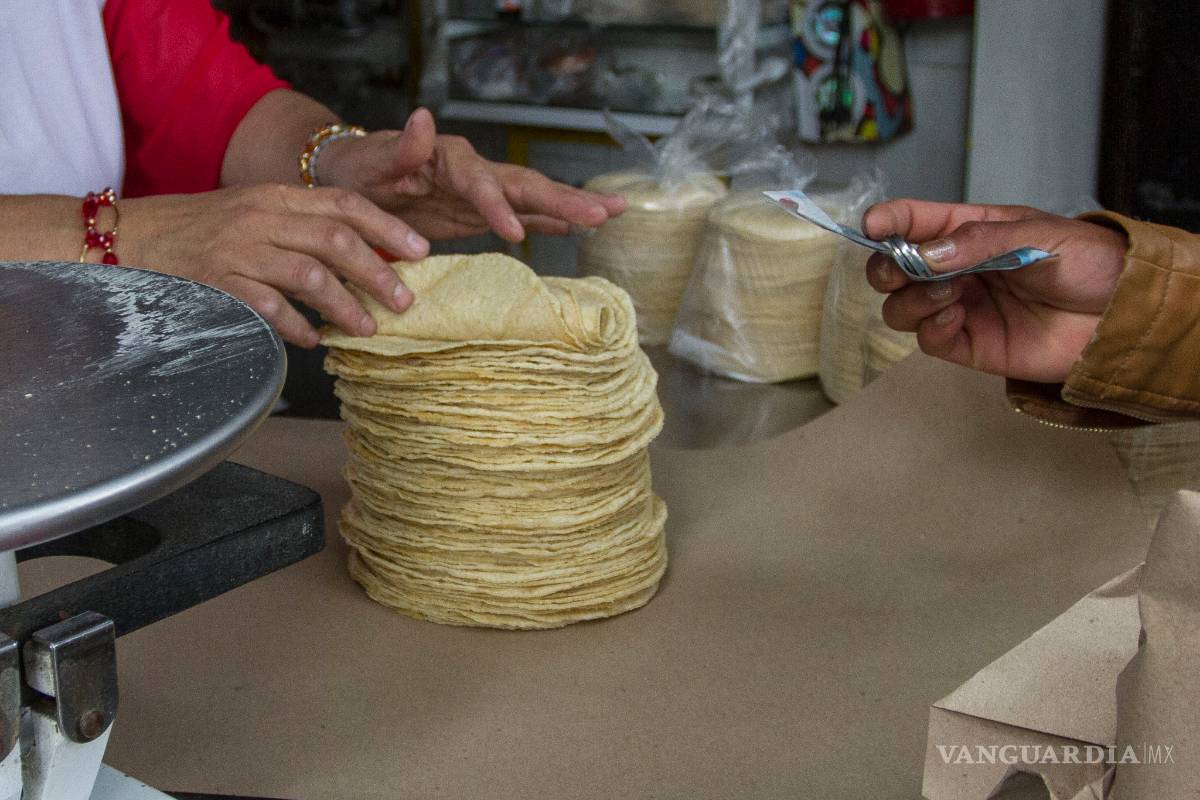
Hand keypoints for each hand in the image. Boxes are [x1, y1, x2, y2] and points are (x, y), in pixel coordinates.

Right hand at [121, 184, 429, 347]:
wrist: (130, 238)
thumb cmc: (199, 230)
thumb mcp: (253, 212)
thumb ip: (301, 226)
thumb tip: (362, 257)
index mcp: (275, 196)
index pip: (343, 203)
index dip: (387, 227)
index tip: (420, 251)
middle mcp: (261, 217)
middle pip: (335, 240)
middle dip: (377, 272)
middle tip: (404, 301)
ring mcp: (238, 249)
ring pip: (308, 275)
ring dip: (345, 305)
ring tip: (367, 328)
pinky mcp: (217, 282)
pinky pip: (268, 307)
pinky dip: (296, 326)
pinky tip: (313, 340)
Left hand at [317, 108, 626, 241]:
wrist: (356, 180)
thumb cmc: (359, 171)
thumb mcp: (370, 162)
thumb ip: (399, 147)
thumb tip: (421, 118)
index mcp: (448, 158)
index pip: (481, 182)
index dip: (498, 206)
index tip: (514, 232)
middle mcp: (473, 171)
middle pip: (525, 185)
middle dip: (564, 199)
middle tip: (604, 213)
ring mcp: (482, 193)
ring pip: (534, 198)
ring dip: (572, 207)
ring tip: (613, 214)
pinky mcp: (480, 213)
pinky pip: (522, 215)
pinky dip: (550, 222)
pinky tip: (577, 229)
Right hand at [862, 200, 1127, 382]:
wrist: (1124, 314)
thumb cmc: (1091, 262)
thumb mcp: (1040, 235)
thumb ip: (981, 242)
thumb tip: (927, 254)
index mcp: (969, 231)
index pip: (913, 221)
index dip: (887, 221)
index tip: (874, 226)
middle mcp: (956, 270)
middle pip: (892, 269)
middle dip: (886, 268)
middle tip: (902, 270)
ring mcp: (960, 308)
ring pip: (901, 308)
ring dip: (911, 300)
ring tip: (948, 293)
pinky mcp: (970, 345)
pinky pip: (929, 340)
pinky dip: (930, 328)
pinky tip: (954, 316)